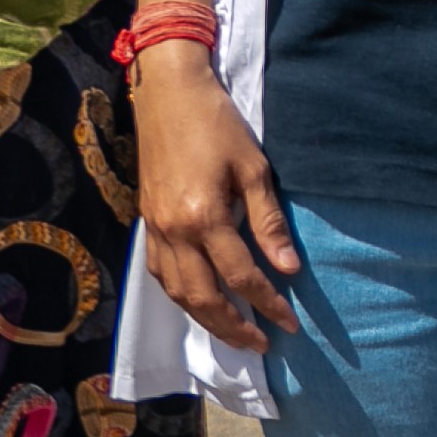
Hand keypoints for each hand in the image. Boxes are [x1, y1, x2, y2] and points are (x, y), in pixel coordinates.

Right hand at [129, 43, 299, 347]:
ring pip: (177, 293)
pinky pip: (160, 273)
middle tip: (261, 344)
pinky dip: (181, 295)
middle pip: (204, 298)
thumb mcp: (254, 167)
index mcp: (204, 217)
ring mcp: (155, 229)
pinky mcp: (146, 222)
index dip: (268, 304)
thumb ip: (269, 222)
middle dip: (234, 327)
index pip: (241, 277)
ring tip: (234, 332)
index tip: (289, 323)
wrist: (168, 93)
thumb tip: (288, 268)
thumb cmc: (217, 124)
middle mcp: (175, 231)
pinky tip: (199, 300)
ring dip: (205, 320)